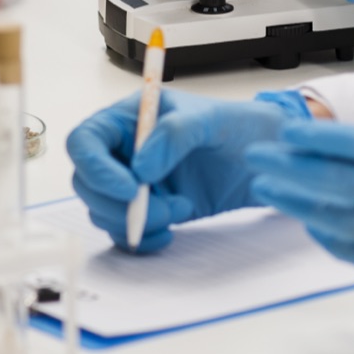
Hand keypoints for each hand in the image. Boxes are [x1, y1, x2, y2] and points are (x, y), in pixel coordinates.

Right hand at [66, 89, 308, 252]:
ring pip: (104, 210)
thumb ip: (176, 134)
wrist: (267, 159)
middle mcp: (127, 149)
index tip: (129, 187)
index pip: (86, 141)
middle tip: (161, 208)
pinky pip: (125, 230)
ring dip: (136, 221)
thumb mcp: (213, 119)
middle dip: (118, 203)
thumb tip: (141, 166)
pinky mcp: (150, 207)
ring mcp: (136, 181)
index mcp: (133, 116)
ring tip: (181, 209)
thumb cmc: (242, 126)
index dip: (96, 167)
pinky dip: (142, 236)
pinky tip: (171, 231)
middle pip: (87, 182)